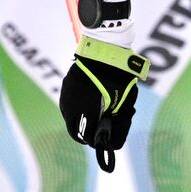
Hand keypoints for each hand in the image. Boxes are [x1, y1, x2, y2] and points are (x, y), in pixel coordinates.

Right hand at [59, 36, 150, 172]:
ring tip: (97, 116)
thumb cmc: (119, 78)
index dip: (96, 141)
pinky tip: (90, 103)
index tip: (104, 140)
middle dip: (88, 133)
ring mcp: (66, 95)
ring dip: (82, 121)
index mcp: (85, 112)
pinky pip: (69, 104)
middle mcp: (71, 106)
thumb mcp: (124, 102)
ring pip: (71, 117)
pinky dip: (78, 108)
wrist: (107, 50)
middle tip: (100, 130)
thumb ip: (119, 123)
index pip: (86, 138)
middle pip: (75, 130)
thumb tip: (114, 141)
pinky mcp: (66, 86)